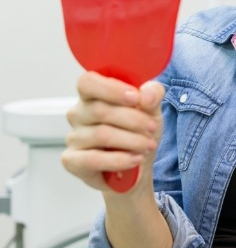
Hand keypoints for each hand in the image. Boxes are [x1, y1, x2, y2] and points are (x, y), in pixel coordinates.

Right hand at [62, 71, 164, 193]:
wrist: (138, 164)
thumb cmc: (138, 131)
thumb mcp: (152, 108)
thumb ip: (152, 94)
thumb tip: (145, 96)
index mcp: (92, 94)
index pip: (88, 83)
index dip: (111, 89)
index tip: (135, 98)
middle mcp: (78, 114)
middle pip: (99, 110)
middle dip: (133, 120)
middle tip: (151, 128)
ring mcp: (73, 137)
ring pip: (101, 135)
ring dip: (131, 141)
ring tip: (148, 145)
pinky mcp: (72, 161)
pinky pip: (93, 159)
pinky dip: (119, 160)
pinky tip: (135, 159)